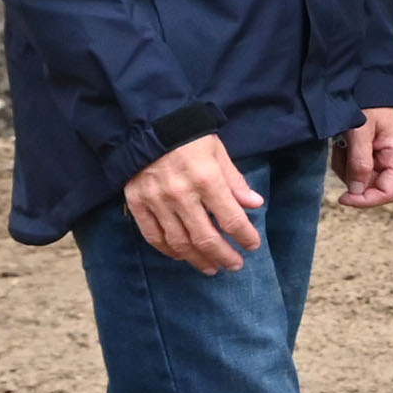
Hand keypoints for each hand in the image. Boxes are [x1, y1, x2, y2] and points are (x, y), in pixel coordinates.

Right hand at [126, 134, 263, 273]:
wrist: (147, 125)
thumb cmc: (189, 136)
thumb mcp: (218, 152)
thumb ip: (235, 181)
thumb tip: (255, 204)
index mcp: (207, 179)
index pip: (231, 219)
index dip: (245, 236)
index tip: (252, 246)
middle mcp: (181, 195)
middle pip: (206, 238)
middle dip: (224, 255)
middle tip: (235, 265)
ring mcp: (157, 202)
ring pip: (179, 242)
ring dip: (198, 259)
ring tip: (212, 267)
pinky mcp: (137, 204)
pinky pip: (153, 236)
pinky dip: (169, 251)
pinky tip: (182, 256)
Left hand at [333, 107, 392, 208]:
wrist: (369, 83)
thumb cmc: (368, 103)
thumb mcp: (361, 131)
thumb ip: (360, 162)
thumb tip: (356, 191)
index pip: (388, 192)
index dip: (366, 200)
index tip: (343, 197)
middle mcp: (392, 159)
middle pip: (371, 185)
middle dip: (351, 175)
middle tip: (341, 152)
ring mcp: (381, 156)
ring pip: (359, 177)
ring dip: (345, 165)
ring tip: (342, 141)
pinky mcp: (370, 151)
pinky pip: (354, 166)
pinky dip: (344, 158)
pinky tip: (343, 141)